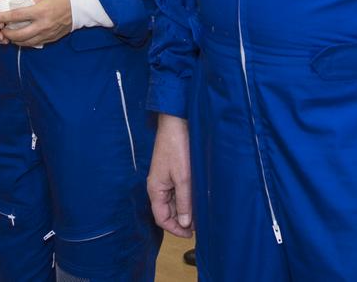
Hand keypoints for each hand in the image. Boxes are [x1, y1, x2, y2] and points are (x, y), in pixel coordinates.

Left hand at [0, 0, 72, 47]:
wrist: (79, 8)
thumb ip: (29, 3)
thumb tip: (17, 9)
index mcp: (40, 11)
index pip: (16, 16)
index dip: (3, 18)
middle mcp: (42, 25)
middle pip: (18, 34)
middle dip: (6, 33)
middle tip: (0, 29)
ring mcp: (46, 34)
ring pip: (25, 42)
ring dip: (14, 40)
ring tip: (9, 35)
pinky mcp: (50, 39)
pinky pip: (34, 44)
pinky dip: (25, 42)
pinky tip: (21, 38)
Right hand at [148, 114, 193, 237]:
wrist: (176, 122)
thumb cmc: (176, 147)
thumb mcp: (183, 178)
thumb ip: (184, 201)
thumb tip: (185, 223)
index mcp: (155, 189)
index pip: (161, 218)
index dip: (175, 229)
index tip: (191, 234)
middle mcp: (157, 186)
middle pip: (167, 211)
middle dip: (182, 220)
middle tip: (200, 224)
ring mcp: (164, 179)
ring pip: (173, 202)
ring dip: (185, 209)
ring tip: (201, 212)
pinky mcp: (171, 171)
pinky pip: (177, 191)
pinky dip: (186, 197)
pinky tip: (198, 198)